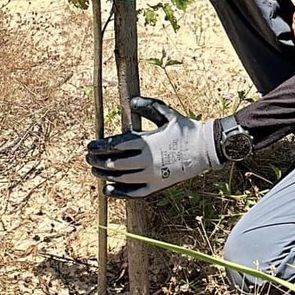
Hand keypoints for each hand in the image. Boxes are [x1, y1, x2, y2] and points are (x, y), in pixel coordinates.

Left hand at [86, 97, 220, 197]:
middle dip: (98, 161)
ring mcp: (152, 176)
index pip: (115, 146)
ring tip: (95, 171)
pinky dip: (119, 192)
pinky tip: (108, 190)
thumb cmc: (185, 129)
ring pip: (121, 179)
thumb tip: (131, 102)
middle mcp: (147, 161)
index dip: (99, 146)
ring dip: (105, 175)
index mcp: (147, 142)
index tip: (89, 145)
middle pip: (114, 164)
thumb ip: (148, 106)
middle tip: (88, 158)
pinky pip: (134, 193)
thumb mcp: (167, 113)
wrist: (206, 148)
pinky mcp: (157, 186)